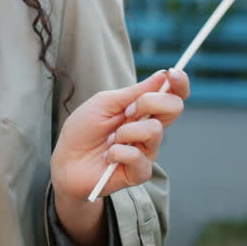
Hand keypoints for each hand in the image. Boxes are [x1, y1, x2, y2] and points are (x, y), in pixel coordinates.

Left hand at [50, 70, 189, 202]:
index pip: (173, 95)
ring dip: (126, 131)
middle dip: (150, 102)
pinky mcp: (140, 172)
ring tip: (110, 140)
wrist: (66, 161)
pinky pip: (138, 157)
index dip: (180, 83)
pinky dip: (118, 152)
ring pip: (154, 131)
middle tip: (126, 111)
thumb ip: (134, 92)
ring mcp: (147, 150)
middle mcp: (150, 129)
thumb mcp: (104, 103)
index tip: (173, 73)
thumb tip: (163, 75)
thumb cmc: (83, 130)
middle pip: (174, 108)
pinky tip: (108, 156)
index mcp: (143, 110)